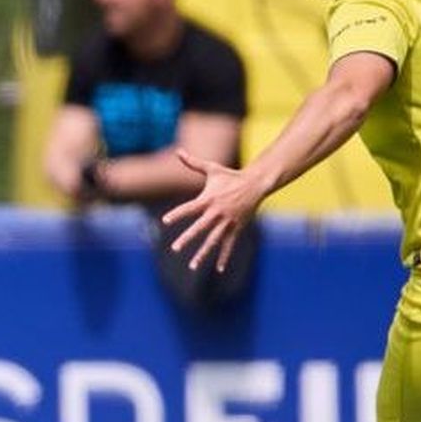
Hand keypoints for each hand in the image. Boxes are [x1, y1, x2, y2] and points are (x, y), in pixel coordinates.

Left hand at [160, 152, 265, 272]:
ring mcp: (228, 222)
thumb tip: (178, 151)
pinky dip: (224, 257)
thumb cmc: (230, 176)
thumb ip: (193, 163)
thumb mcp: (212, 169)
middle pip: (200, 228)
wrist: (256, 184)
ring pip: (214, 240)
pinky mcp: (237, 228)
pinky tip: (219, 269)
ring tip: (192, 266)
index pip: (189, 208)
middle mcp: (217, 212)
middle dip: (188, 238)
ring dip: (203, 253)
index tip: (164, 221)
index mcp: (209, 199)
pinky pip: (229, 245)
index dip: (177, 214)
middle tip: (175, 248)